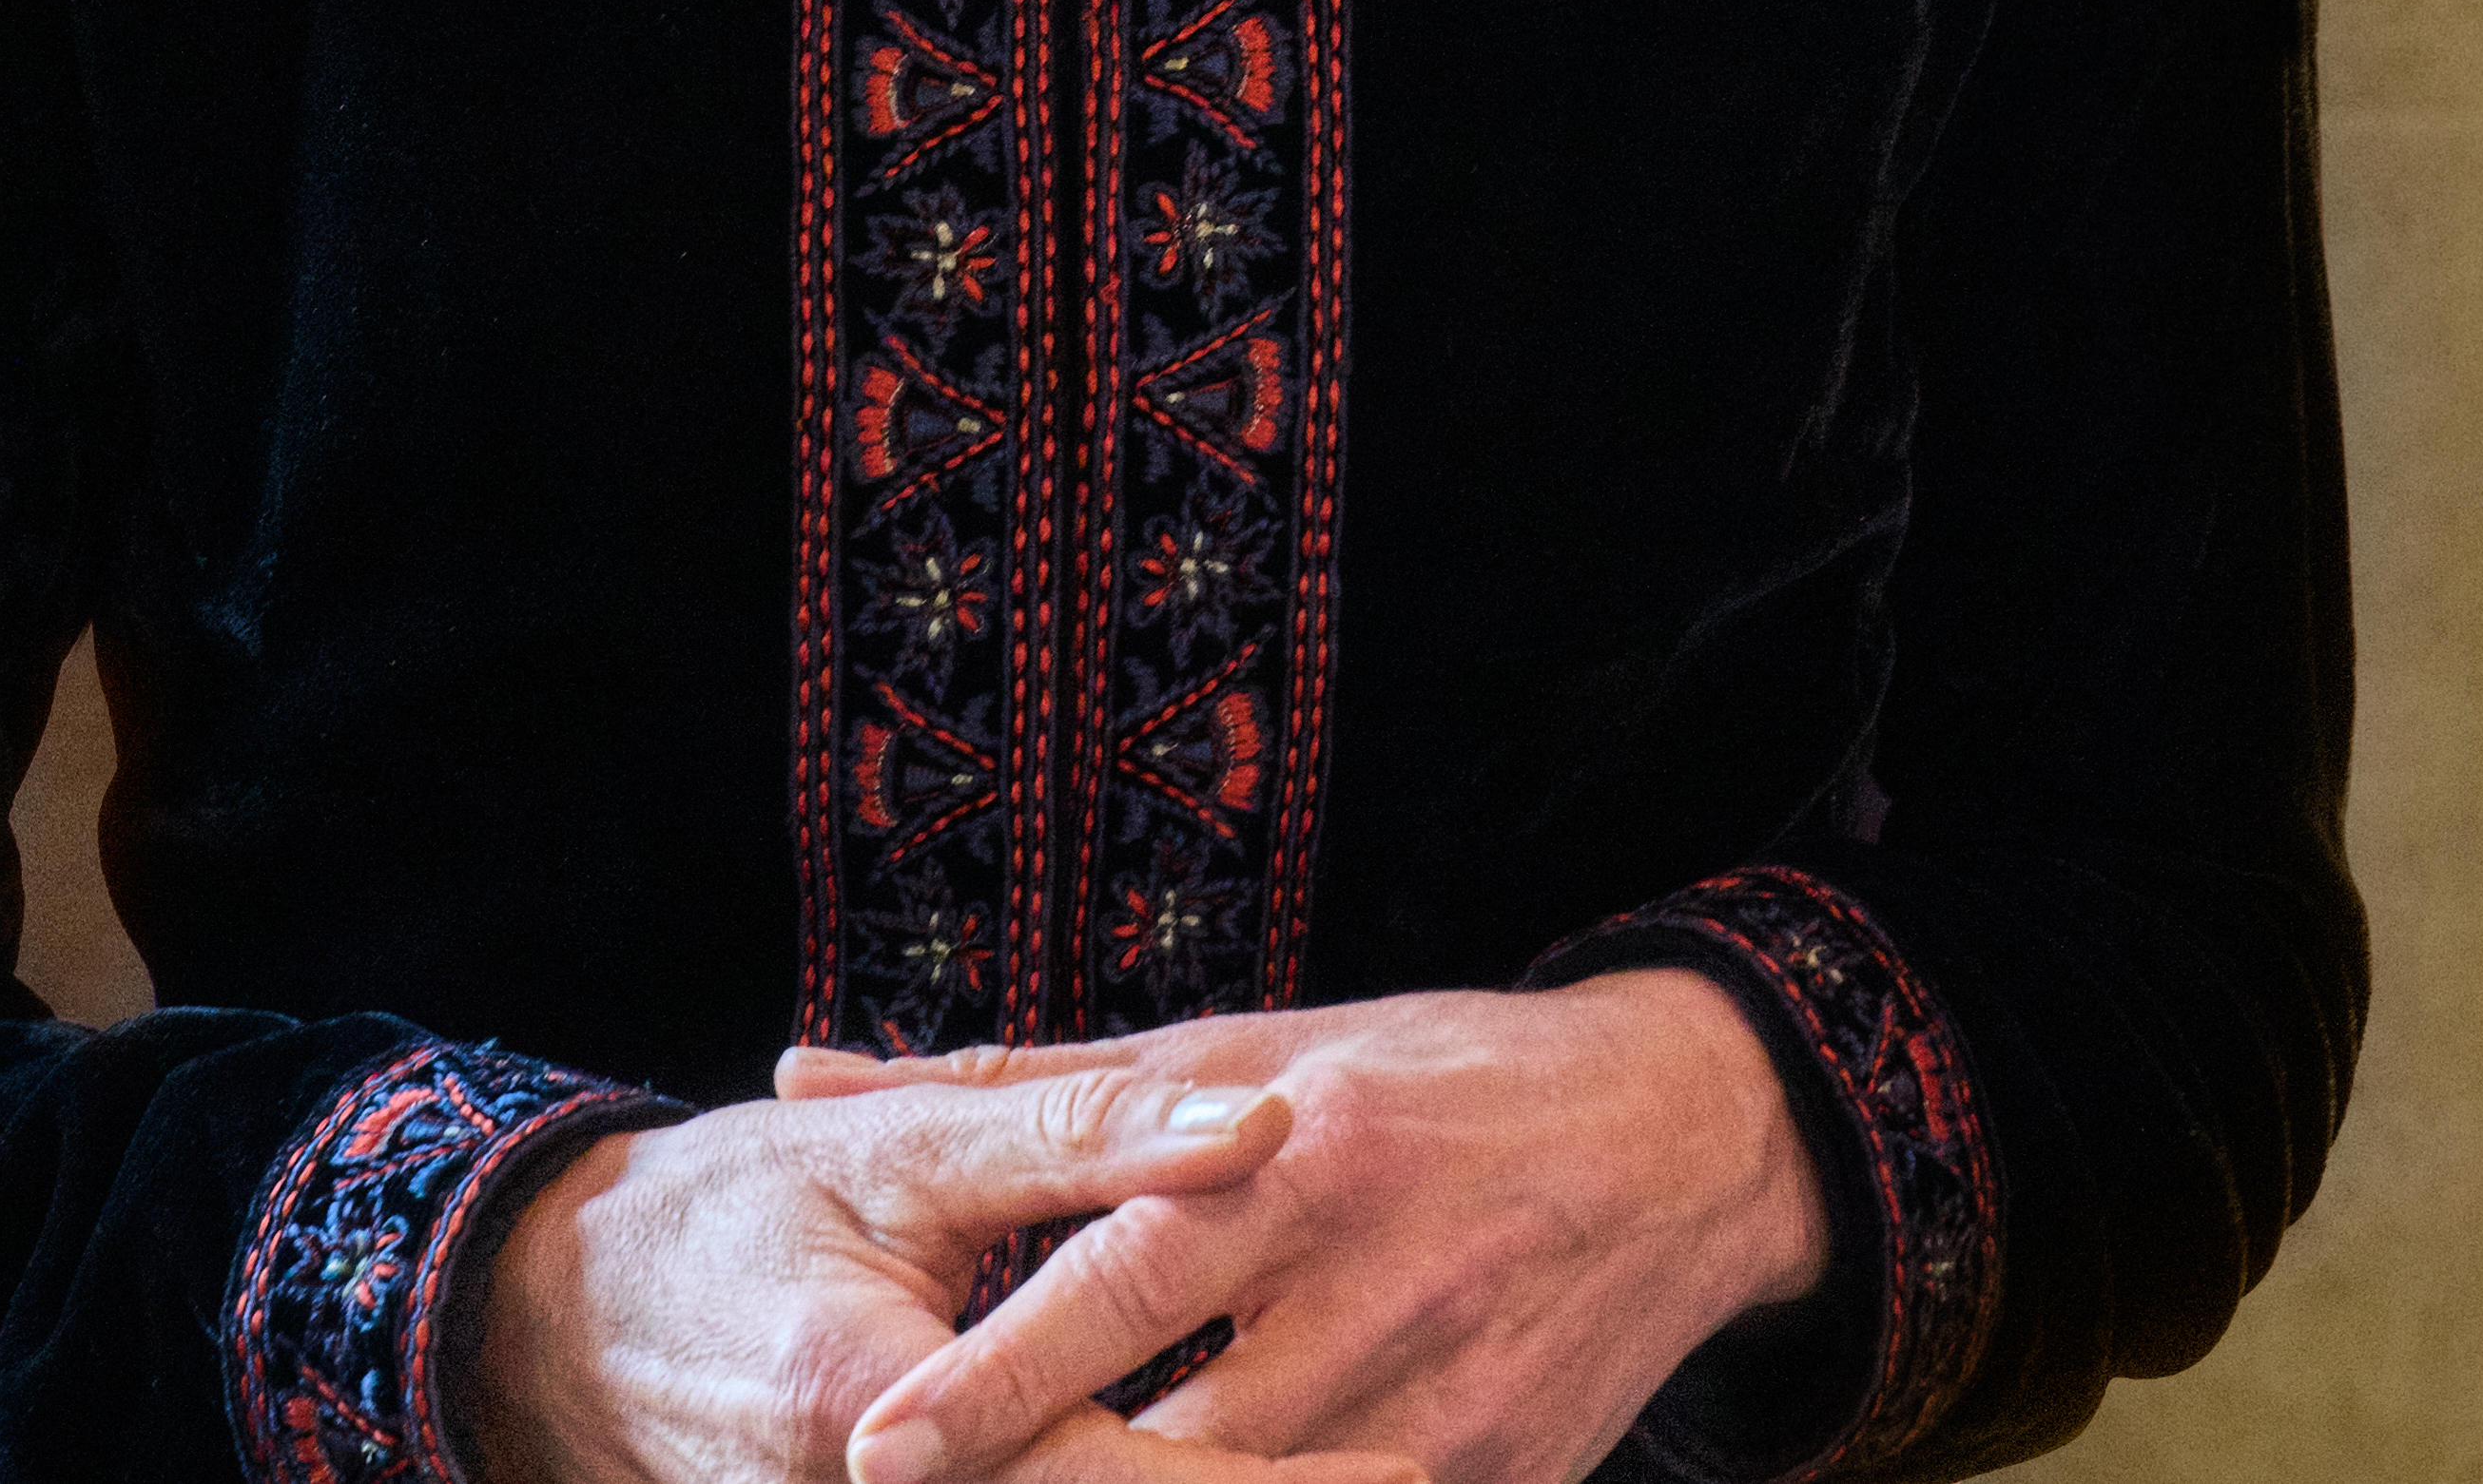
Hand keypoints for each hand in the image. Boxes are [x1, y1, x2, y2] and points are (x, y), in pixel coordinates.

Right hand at [468, 1065, 1430, 1483]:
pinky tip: (1224, 1467)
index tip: (1416, 1467)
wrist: (556, 1331)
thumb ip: (1081, 1134)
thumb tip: (1261, 1121)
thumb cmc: (728, 1214)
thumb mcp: (897, 1150)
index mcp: (890, 1422)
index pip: (1128, 1482)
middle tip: (1431, 1473)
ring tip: (1382, 1469)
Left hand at [791, 976, 1827, 1483]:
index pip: (1121, 1284)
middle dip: (1059, 1483)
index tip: (874, 1444)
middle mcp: (1370, 1283)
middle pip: (1181, 1445)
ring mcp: (1444, 1408)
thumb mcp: (1244, 1041)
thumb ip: (1026, 1083)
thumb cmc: (1424, 1077)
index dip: (996, 1380)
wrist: (1673, 1139)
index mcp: (1296, 1154)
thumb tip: (809, 1081)